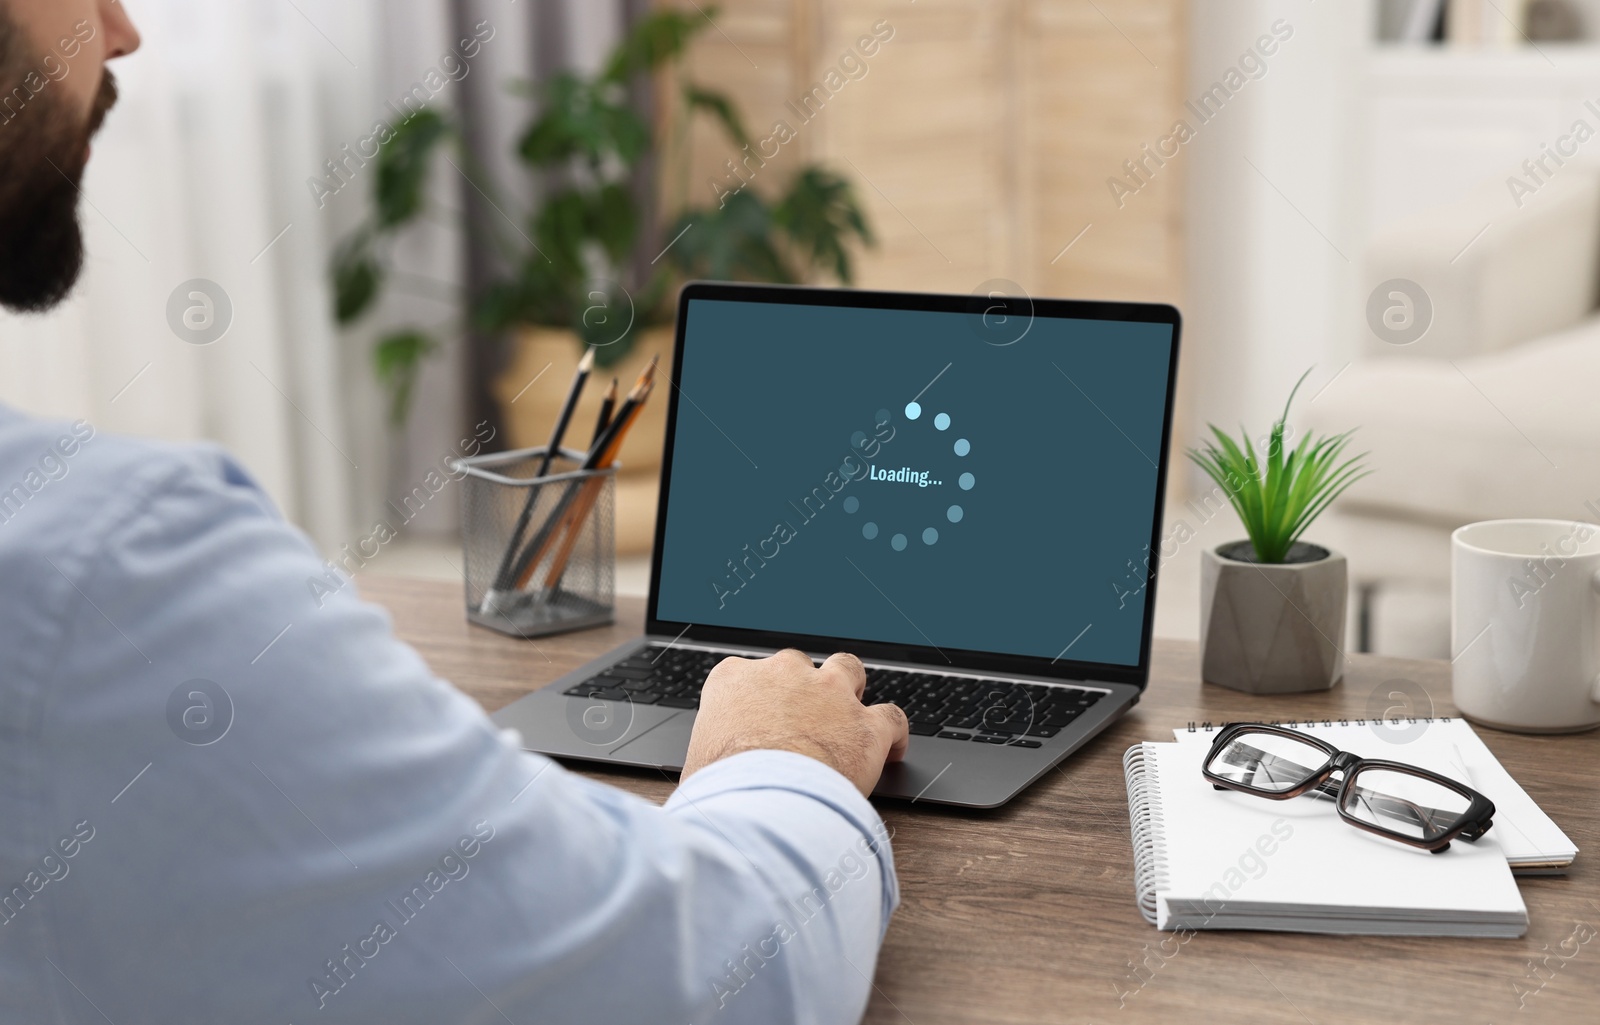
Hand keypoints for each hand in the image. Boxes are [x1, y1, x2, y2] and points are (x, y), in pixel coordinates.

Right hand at [681, 649, 909, 797]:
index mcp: (733, 680)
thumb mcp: (697, 766)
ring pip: (848, 670)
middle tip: (801, 718)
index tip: (759, 716)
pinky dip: (895, 732)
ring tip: (850, 714)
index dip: (756, 698)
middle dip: (801, 688)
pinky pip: (891, 717)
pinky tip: (894, 748)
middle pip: (796, 666)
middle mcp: (783, 675)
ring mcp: (829, 694)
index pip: (744, 674)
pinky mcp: (866, 725)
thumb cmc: (720, 789)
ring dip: (850, 688)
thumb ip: (709, 758)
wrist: (760, 803)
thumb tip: (708, 784)